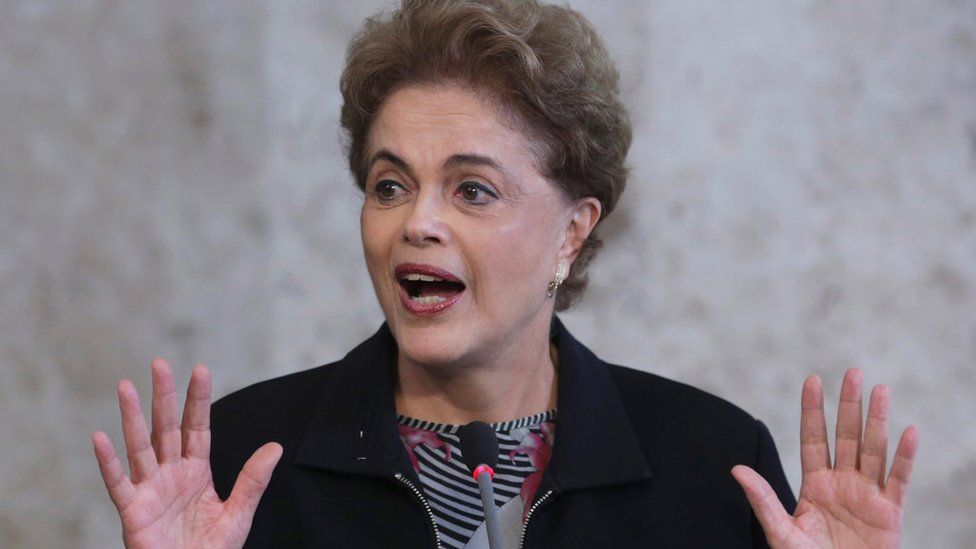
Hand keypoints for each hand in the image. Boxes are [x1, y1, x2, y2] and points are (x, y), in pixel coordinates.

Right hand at [92, 359, 281, 547]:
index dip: (197, 400)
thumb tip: (276, 447)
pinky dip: (108, 462)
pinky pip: (118, 484)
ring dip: (132, 417)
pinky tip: (100, 437)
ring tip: (125, 386)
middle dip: (163, 396)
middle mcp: (171, 474)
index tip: (200, 369)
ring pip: (140, 447)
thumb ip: (253, 480)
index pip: (197, 427)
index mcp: (196, 471)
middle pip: (166, 428)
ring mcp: (150, 490)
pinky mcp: (133, 512)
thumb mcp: (239, 513)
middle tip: (159, 363)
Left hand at [732, 368, 918, 547]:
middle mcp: (842, 483)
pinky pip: (898, 480)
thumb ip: (763, 500)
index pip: (813, 438)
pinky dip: (904, 456)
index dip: (813, 410)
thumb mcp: (781, 531)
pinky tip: (908, 431)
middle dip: (849, 405)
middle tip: (852, 372)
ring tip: (880, 390)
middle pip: (847, 436)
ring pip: (874, 450)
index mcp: (815, 484)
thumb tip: (736, 469)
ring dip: (878, 420)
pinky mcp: (890, 512)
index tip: (813, 380)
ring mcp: (867, 495)